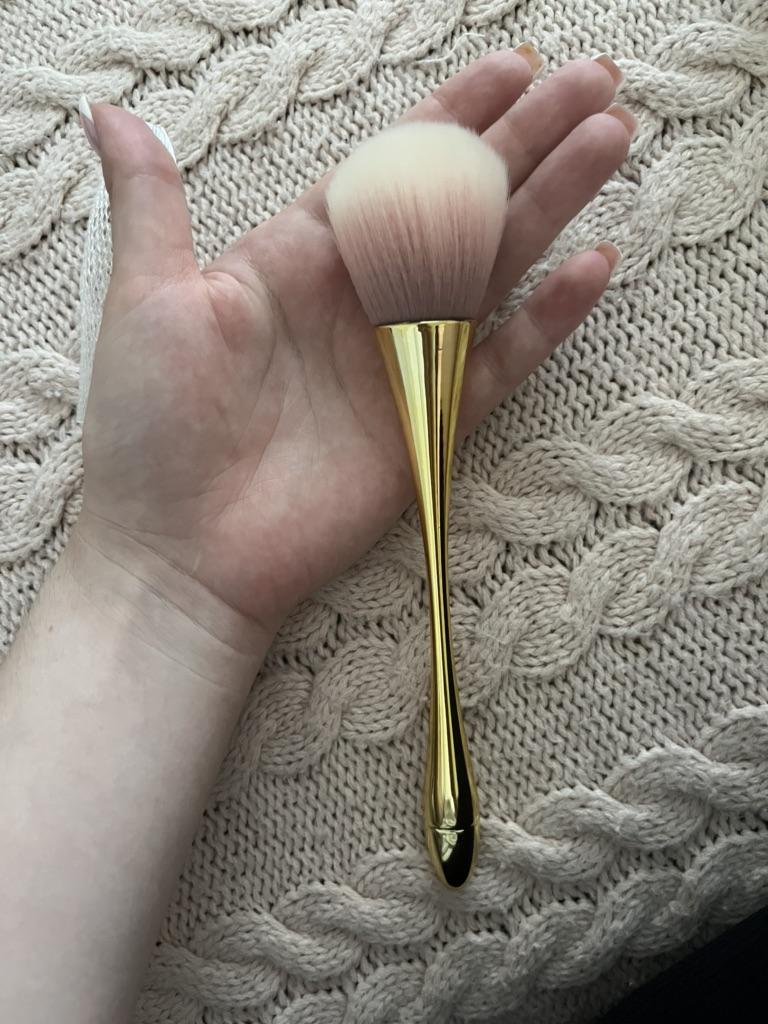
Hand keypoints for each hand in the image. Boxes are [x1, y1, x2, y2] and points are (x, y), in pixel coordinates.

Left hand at [79, 48, 632, 640]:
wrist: (183, 555)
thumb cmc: (150, 434)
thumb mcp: (145, 301)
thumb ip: (151, 202)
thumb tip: (106, 109)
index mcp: (297, 259)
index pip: (389, 168)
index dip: (451, 115)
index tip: (510, 68)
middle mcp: (358, 302)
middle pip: (458, 203)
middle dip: (524, 139)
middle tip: (591, 82)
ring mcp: (399, 361)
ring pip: (491, 266)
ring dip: (551, 202)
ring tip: (611, 139)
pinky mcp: (429, 424)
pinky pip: (500, 362)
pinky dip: (547, 318)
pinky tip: (592, 266)